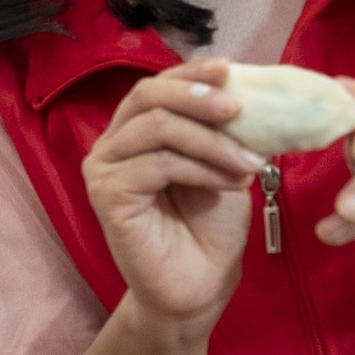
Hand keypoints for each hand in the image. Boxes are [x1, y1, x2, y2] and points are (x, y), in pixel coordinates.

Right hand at [83, 60, 262, 324]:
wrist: (198, 286)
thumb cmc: (209, 227)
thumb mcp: (222, 163)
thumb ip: (220, 128)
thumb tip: (246, 87)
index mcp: (135, 132)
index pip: (156, 87)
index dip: (190, 73)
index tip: (230, 68)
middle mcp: (111, 145)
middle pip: (148, 96)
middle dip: (197, 96)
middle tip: (239, 109)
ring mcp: (103, 170)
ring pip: (157, 128)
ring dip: (211, 141)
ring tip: (251, 163)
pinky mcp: (105, 196)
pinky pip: (157, 164)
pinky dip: (201, 169)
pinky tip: (231, 184)